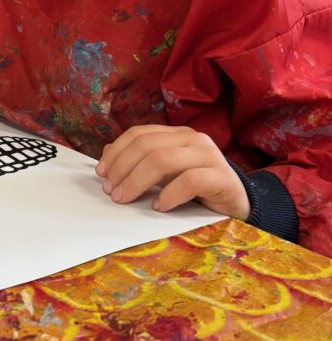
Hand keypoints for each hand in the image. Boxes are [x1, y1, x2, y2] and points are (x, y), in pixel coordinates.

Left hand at [95, 124, 249, 220]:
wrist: (240, 204)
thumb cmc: (198, 190)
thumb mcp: (166, 175)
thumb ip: (141, 163)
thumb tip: (106, 155)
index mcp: (177, 134)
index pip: (140, 134)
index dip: (117, 151)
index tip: (101, 173)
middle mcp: (193, 139)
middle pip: (147, 145)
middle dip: (122, 168)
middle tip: (111, 191)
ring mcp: (209, 156)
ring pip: (163, 159)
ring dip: (137, 180)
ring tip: (125, 198)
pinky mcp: (222, 177)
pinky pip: (190, 181)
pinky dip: (169, 194)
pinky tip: (158, 206)